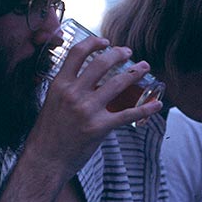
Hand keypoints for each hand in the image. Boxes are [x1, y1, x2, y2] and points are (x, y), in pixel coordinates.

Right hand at [22, 37, 162, 176]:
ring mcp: (87, 110)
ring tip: (145, 68)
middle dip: (119, 54)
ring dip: (136, 73)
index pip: (77, 53)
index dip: (94, 43)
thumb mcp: (52, 103)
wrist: (45, 160)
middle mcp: (73, 93)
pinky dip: (146, 109)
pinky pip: (128, 114)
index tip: (106, 41)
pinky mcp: (100, 127)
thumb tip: (87, 81)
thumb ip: (68, 90)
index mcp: (60, 85)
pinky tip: (157, 104)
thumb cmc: (48, 134)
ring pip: (118, 83)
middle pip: (102, 63)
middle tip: (130, 53)